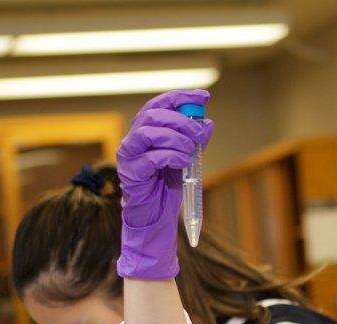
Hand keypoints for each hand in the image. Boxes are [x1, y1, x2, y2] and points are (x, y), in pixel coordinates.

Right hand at [116, 89, 212, 279]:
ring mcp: (129, 156)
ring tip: (191, 150)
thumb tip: (207, 123)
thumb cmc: (167, 185)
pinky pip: (150, 158)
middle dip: (181, 120)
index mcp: (146, 131)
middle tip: (199, 132)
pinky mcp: (131, 174)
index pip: (159, 104)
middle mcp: (134, 139)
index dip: (181, 96)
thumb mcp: (186, 158)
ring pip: (148, 132)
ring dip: (176, 137)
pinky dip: (170, 156)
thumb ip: (195, 141)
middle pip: (153, 114)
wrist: (155, 215)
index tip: (204, 96)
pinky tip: (182, 162)